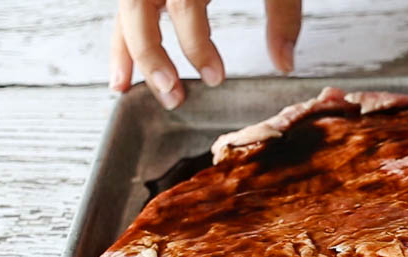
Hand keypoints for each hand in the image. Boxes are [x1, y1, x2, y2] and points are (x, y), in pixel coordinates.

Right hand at [110, 0, 302, 109]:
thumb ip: (282, 14)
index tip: (216, 76)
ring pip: (125, 9)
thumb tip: (284, 64)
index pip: (184, 6)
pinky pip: (127, 8)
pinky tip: (124, 72)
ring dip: (127, 51)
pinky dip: (123, 39)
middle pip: (139, 8)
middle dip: (152, 56)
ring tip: (126, 89)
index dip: (197, 44)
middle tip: (174, 95)